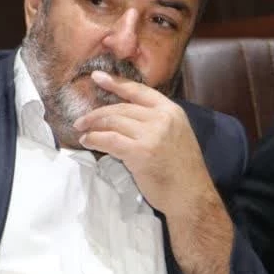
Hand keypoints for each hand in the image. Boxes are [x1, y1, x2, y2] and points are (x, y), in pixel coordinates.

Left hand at [74, 71, 211, 217]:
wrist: (192, 196)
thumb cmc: (182, 171)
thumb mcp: (175, 136)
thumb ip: (155, 123)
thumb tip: (124, 118)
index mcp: (172, 111)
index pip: (139, 90)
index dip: (116, 83)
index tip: (97, 76)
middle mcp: (162, 118)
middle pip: (121, 107)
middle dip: (97, 113)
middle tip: (81, 120)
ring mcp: (152, 134)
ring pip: (113, 121)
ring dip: (93, 126)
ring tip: (83, 132)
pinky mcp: (140, 152)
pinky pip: (110, 140)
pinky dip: (95, 139)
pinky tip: (88, 142)